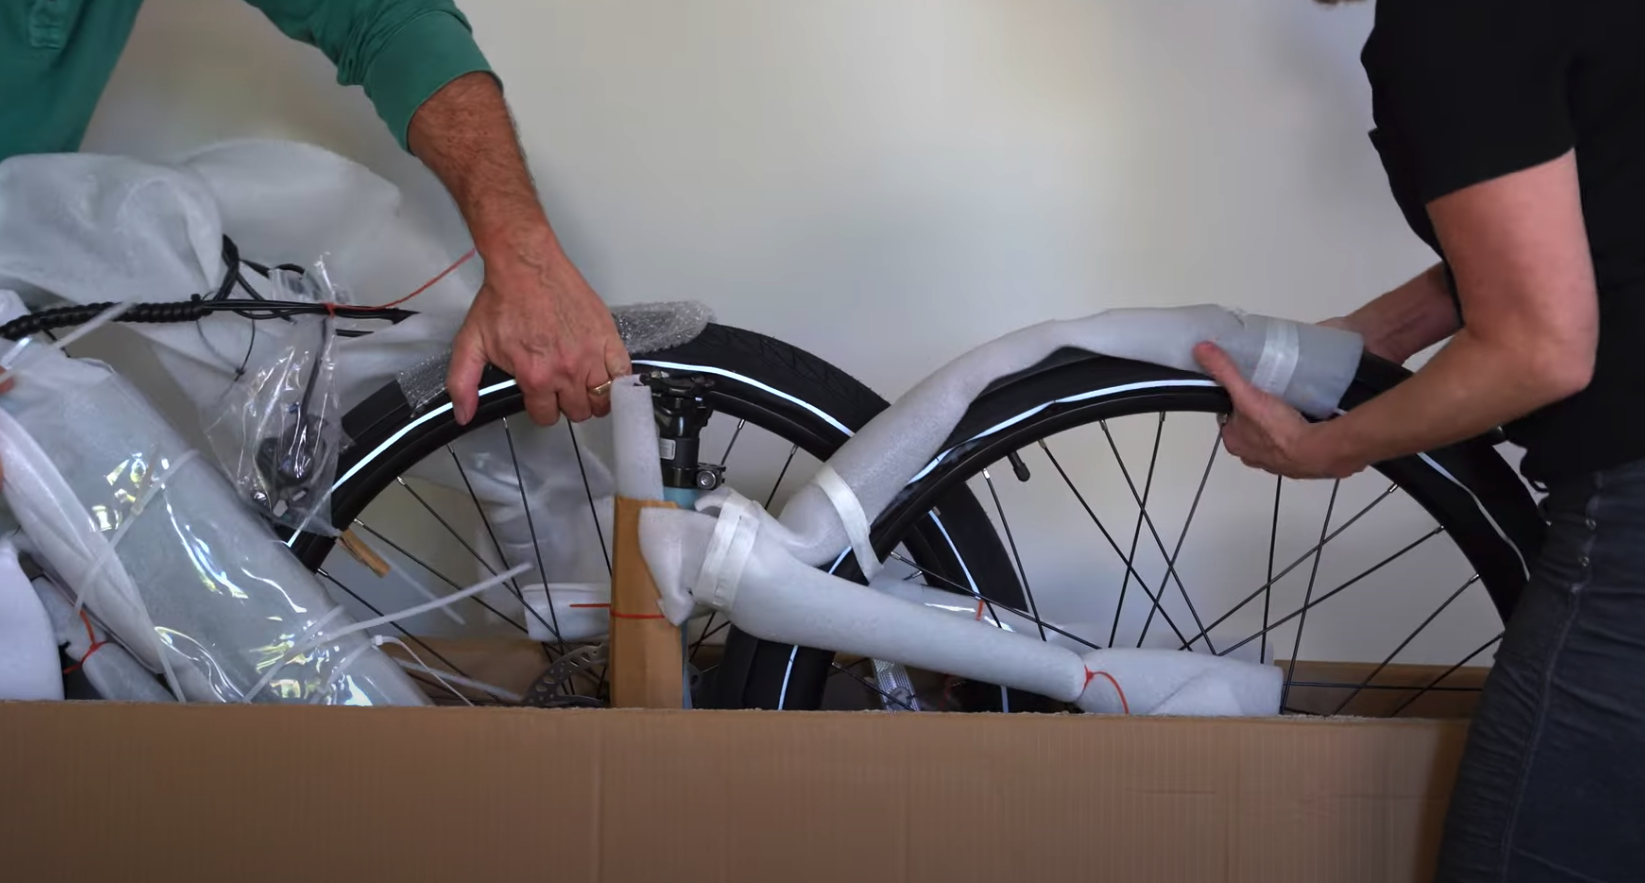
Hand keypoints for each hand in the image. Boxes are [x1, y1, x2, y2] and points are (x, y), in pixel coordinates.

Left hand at [445, 240, 631, 425]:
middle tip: (561, 387)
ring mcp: (591, 355)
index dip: (542, 408)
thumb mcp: (471, 343)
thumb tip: (463, 414)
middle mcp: (566, 371)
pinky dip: (617, 381)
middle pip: (578, 411)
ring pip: (603, 400)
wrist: (525, 265)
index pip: (547, 416)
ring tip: (583, 383)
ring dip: (593, 397)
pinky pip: (623, 375)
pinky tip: (605, 375)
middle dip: (568, 403)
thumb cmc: (503, 299)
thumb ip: (462, 383)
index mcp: (535, 376)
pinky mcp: (608, 338)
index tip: (541, 395)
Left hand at [1191, 341, 1365, 479]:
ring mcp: (1271, 459)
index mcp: (1232, 440)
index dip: (1233, 402)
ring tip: (1285, 406)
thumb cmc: (1277, 430)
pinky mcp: (1293, 461)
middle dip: (1255, 413)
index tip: (1243, 390)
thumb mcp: (1246, 394)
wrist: (1313, 453)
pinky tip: (1300, 420)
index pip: (1226, 417)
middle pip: (1247, 427)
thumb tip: (1202, 351)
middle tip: (1268, 396)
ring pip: (1268, 437)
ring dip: (1274, 424)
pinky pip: (1289, 444)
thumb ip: (1225, 372)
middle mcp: (1248, 454)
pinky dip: (1292, 433)